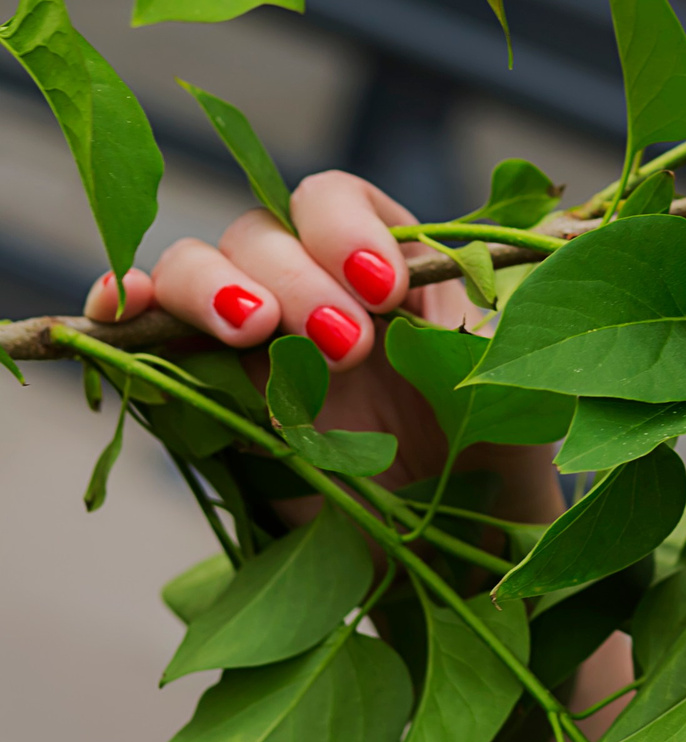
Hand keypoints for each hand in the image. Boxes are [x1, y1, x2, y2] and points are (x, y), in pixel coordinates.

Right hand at [85, 171, 558, 519]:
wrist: (463, 542)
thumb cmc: (500, 442)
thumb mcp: (509, 370)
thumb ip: (487, 315)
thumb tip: (511, 258)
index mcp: (383, 259)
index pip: (334, 199)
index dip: (346, 230)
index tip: (386, 290)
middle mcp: (309, 284)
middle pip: (260, 230)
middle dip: (295, 276)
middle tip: (345, 346)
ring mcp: (249, 337)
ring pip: (196, 269)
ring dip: (216, 290)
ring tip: (259, 333)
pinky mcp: (204, 395)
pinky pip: (145, 334)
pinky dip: (122, 309)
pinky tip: (118, 310)